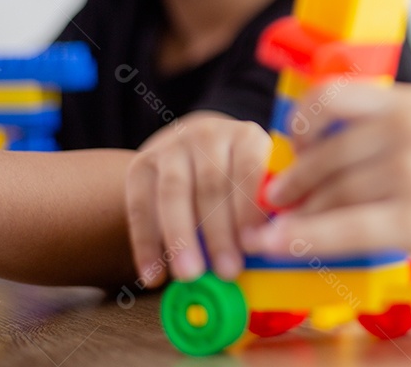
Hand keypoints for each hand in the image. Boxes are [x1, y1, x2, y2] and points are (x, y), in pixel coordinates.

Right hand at [125, 111, 270, 285]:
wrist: (194, 150)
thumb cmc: (238, 178)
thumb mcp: (262, 180)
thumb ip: (269, 207)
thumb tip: (270, 247)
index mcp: (246, 136)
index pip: (249, 169)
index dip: (250, 208)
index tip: (253, 244)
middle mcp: (208, 135)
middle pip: (211, 184)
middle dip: (219, 232)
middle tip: (227, 271)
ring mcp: (171, 147)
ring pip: (174, 193)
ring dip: (181, 238)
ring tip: (189, 275)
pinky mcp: (141, 164)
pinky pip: (140, 206)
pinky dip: (145, 244)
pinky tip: (153, 274)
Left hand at [239, 84, 410, 275]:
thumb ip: (383, 132)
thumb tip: (317, 154)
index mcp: (409, 103)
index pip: (331, 96)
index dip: (298, 122)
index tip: (287, 146)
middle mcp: (409, 129)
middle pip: (325, 153)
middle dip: (291, 180)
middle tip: (274, 198)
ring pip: (332, 192)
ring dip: (296, 214)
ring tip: (277, 228)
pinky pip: (347, 228)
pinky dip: (307, 238)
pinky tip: (284, 244)